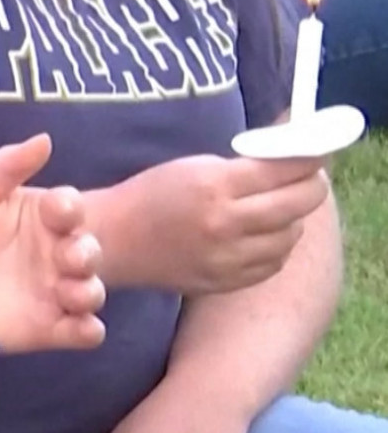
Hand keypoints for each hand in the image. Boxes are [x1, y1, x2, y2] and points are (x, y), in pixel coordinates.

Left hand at [0, 133, 105, 351]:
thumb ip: (8, 165)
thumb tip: (46, 139)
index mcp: (42, 216)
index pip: (71, 207)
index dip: (71, 208)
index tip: (58, 210)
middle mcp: (55, 252)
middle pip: (90, 250)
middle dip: (88, 252)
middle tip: (67, 257)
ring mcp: (54, 292)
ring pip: (92, 290)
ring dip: (90, 290)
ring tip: (69, 292)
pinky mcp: (47, 328)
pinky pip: (82, 333)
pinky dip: (89, 331)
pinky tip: (80, 326)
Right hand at [109, 154, 329, 293]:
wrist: (116, 239)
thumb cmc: (151, 193)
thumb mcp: (195, 166)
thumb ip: (244, 166)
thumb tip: (289, 157)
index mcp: (215, 185)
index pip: (282, 169)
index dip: (307, 158)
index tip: (317, 150)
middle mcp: (226, 223)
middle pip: (296, 204)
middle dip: (312, 186)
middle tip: (312, 176)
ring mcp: (228, 258)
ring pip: (289, 236)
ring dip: (293, 217)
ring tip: (282, 204)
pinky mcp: (226, 282)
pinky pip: (272, 263)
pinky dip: (277, 245)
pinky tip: (266, 232)